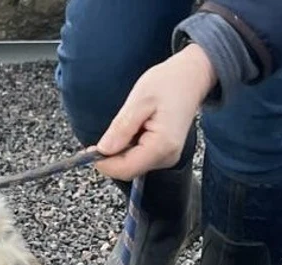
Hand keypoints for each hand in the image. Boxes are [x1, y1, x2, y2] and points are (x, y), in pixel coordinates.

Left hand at [95, 43, 216, 180]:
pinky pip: (138, 158)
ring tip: (130, 124)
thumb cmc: (168, 83)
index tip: (89, 150)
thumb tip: (103, 150)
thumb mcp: (139, 101)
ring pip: (131, 165)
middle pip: (127, 170)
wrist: (192, 76)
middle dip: (111, 157)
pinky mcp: (164, 154)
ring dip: (120, 151)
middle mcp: (167, 156)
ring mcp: (167, 157)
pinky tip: (135, 129)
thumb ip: (121, 128)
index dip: (103, 163)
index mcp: (162, 145)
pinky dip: (128, 147)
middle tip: (109, 132)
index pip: (125, 169)